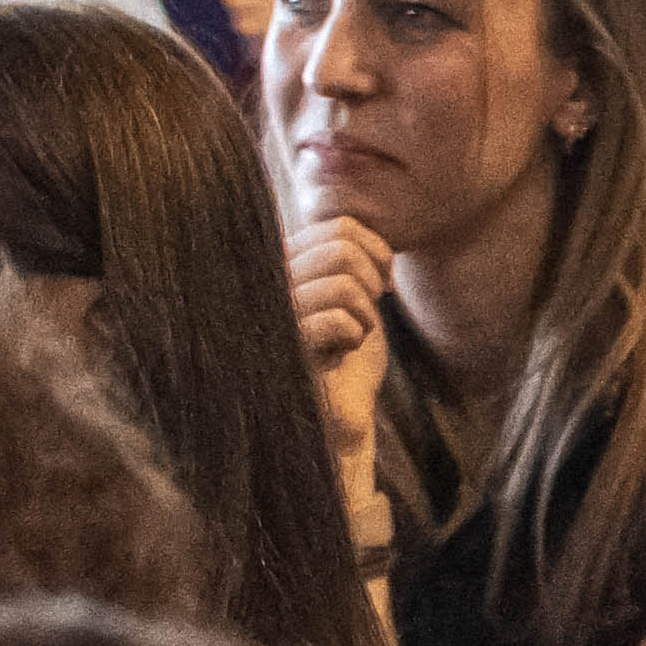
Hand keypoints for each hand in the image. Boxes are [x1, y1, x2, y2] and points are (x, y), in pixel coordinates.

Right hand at [284, 211, 398, 545]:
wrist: (337, 417)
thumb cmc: (345, 355)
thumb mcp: (349, 294)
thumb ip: (342, 256)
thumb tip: (354, 228)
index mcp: (281, 264)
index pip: (338, 228)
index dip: (375, 251)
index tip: (379, 282)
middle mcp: (266, 283)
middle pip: (341, 248)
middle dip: (371, 280)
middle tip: (368, 309)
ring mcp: (270, 315)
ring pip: (342, 283)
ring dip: (364, 313)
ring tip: (351, 335)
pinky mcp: (281, 350)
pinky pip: (335, 319)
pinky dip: (354, 334)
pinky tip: (340, 352)